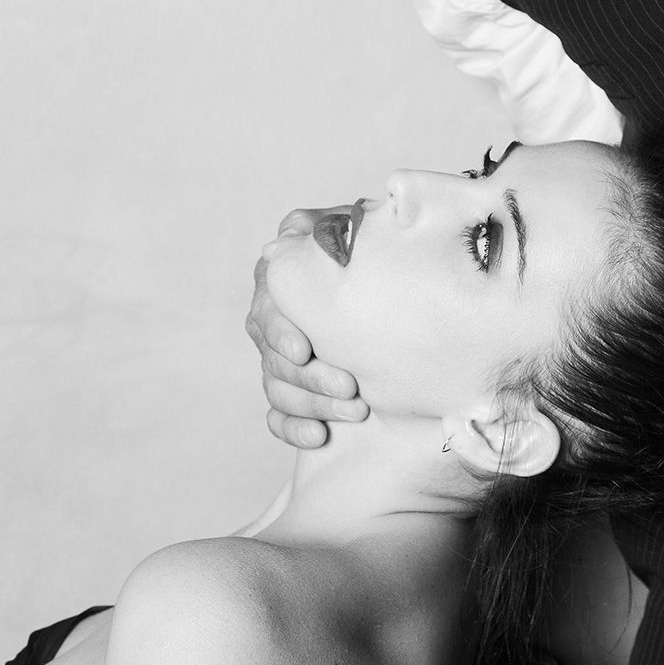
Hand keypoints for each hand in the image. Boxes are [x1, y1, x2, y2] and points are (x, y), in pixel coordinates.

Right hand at [247, 208, 367, 448]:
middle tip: (351, 387)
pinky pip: (278, 417)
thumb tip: (295, 231)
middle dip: (312, 377)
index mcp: (279, 283)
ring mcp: (279, 361)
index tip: (303, 349)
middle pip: (275, 358)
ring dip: (313, 404)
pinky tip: (319, 436)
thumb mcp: (349, 229)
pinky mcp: (292, 392)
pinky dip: (293, 428)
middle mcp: (273, 322)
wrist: (395, 282)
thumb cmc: (371, 250)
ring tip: (354, 410)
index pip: (268, 312)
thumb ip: (323, 228)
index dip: (282, 332)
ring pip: (278, 390)